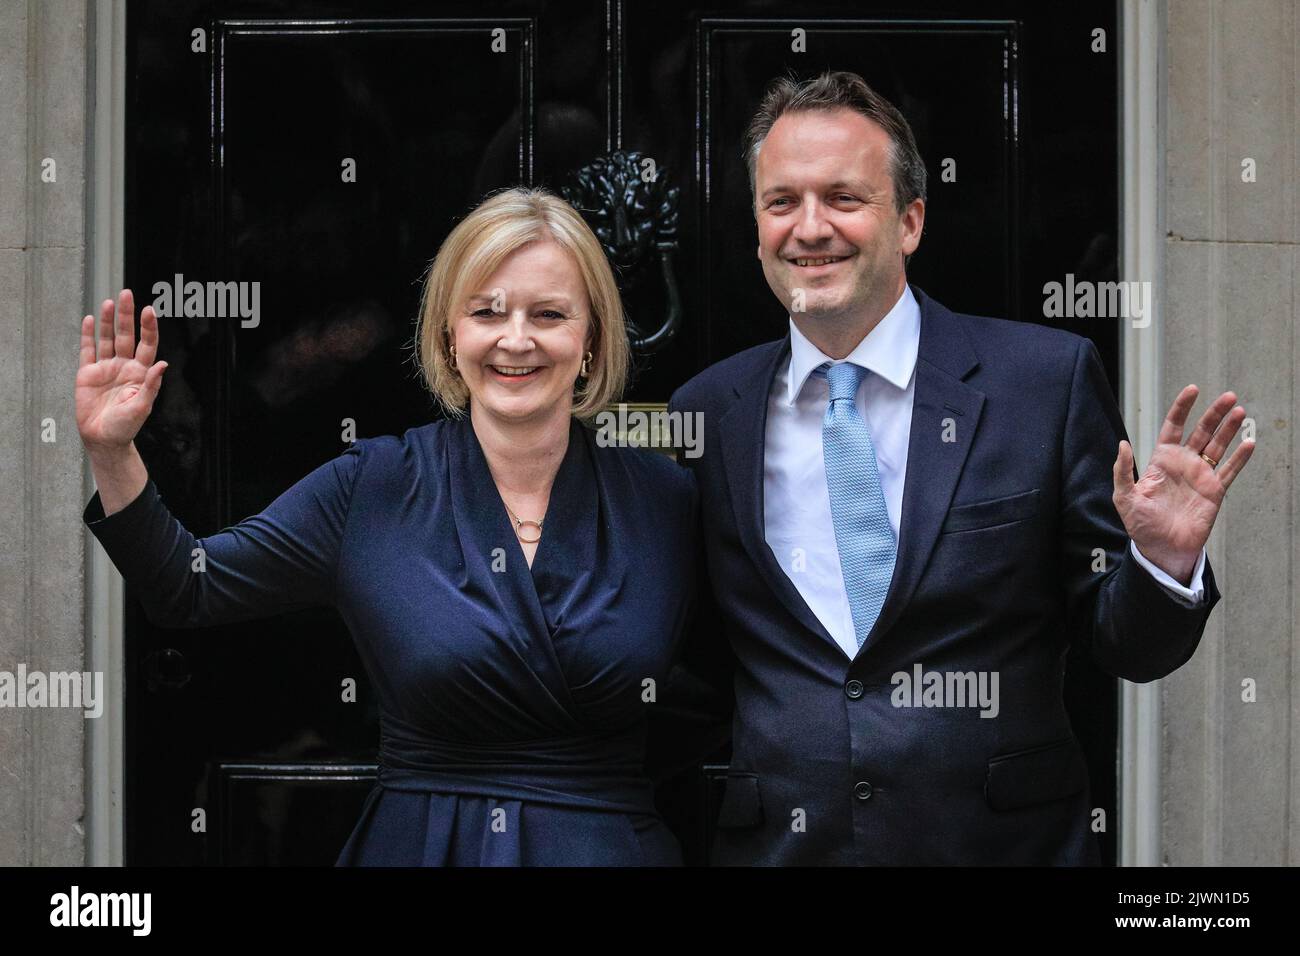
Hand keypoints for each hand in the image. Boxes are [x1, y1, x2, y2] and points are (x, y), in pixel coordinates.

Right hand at [76, 289, 167, 452]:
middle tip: (127, 294)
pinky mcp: (88, 374)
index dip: (148, 328)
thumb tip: (163, 364)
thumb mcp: (141, 407)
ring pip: (106, 339)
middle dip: (127, 316)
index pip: (147, 345)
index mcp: (141, 373)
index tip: (149, 310)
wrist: (103, 439)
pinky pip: (88, 351)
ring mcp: (106, 368)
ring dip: (107, 321)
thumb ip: (151, 385)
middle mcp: (124, 366)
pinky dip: (88, 335)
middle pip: (126, 336)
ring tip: (109, 302)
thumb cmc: (125, 426)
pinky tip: (90, 320)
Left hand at [1113, 385, 1254, 584]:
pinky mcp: (1214, 491)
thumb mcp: (1124, 497)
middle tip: (1229, 396)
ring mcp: (1200, 476)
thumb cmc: (1141, 524)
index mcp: (1161, 460)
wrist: (1162, 549)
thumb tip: (1122, 444)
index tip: (1192, 390)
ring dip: (1229, 429)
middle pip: (1201, 431)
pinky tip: (1249, 442)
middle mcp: (1183, 464)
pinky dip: (1240, 458)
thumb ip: (1122, 470)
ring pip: (1218, 446)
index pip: (1173, 427)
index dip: (1182, 408)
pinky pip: (1230, 471)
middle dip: (1214, 414)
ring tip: (1240, 412)